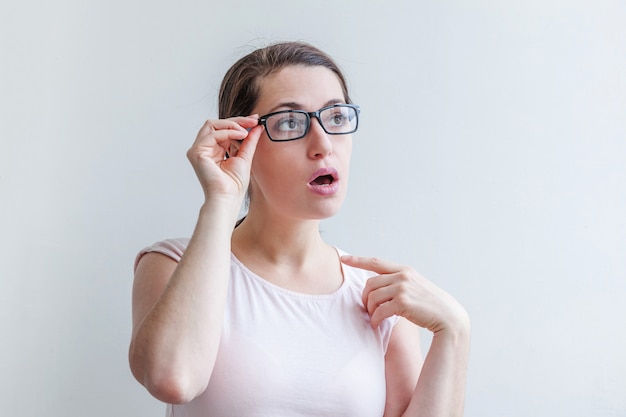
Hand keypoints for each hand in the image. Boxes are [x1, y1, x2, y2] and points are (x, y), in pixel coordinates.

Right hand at [186, 115, 262, 201]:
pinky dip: (227, 132)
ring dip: (231, 125)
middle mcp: (204, 148)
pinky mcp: (197, 152)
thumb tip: (257, 127)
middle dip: (236, 121)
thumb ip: (249, 141)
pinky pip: (212, 134)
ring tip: (245, 131)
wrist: (228, 198)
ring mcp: (198, 150)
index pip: (223, 129)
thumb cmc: (235, 185)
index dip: (239, 123)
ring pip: (212, 125)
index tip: (255, 120)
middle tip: (253, 121)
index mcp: (214, 150)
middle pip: (216, 124)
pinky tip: (240, 135)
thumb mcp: (245, 157)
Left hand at [341, 255, 468, 333]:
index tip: (344, 259)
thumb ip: (398, 282)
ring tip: (374, 318)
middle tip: (367, 309)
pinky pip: (379, 310)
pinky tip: (376, 324)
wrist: (448, 316)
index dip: (358, 260)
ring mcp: (402, 288)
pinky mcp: (403, 302)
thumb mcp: (414, 286)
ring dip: (369, 310)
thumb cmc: (429, 304)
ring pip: (372, 297)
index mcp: (404, 270)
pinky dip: (375, 319)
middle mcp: (402, 276)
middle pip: (370, 284)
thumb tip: (377, 286)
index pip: (376, 262)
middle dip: (364, 297)